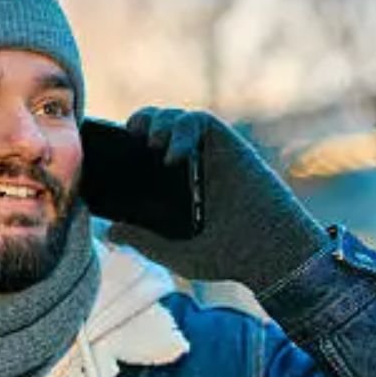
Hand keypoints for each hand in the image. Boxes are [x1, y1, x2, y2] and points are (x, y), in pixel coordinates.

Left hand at [108, 107, 329, 296]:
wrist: (267, 252)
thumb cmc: (228, 257)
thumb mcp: (175, 252)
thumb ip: (143, 241)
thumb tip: (108, 232)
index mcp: (179, 190)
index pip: (146, 159)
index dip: (126, 150)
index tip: (109, 156)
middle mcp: (193, 169)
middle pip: (158, 131)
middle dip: (139, 125)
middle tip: (128, 140)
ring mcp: (210, 156)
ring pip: (176, 119)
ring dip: (156, 121)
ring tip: (148, 142)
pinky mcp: (228, 145)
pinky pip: (198, 122)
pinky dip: (181, 130)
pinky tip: (173, 155)